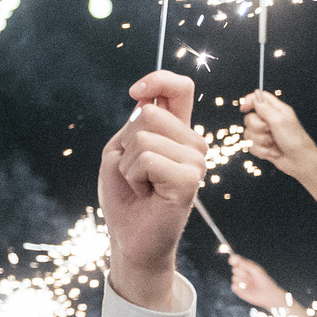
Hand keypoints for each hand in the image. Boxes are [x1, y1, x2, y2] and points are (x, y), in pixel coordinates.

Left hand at [99, 71, 202, 309]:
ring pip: (144, 138)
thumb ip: (134, 124)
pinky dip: (135, 177)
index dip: (159, 80)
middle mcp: (193, 143)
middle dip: (126, 144)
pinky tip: (147, 193)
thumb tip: (144, 100)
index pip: (180, 89)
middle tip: (135, 172)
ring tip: (141, 185)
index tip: (135, 91)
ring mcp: (196, 161)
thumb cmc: (124, 195)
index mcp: (178, 131)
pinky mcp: (190, 181)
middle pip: (148, 113)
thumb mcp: (120, 151)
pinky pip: (149, 160)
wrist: (128, 236)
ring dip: (129, 165)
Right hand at [228, 256, 295, 312]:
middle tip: (248, 275)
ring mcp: (240, 282)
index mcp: (247, 268)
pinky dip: (239, 286)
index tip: (232, 260)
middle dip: (241, 271)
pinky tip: (246, 288)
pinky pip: (233, 286)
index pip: (237, 262)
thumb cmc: (264, 281)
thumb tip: (234, 257)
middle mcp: (243, 275)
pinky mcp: (239, 290)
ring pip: (234, 277)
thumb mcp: (255, 269)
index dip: (234, 260)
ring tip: (250, 283)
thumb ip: (245, 263)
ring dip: (241, 280)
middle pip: (234, 269)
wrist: (267, 294)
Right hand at [237, 89, 316, 171]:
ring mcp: (265, 134)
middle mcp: (270, 121)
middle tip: (269, 131)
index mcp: (277, 110)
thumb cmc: (294, 140)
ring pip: (248, 134)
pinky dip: (261, 151)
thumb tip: (256, 94)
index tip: (244, 109)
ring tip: (273, 144)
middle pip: (250, 117)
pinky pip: (251, 146)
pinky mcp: (262, 146)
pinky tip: (273, 152)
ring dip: (260, 141)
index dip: (249, 101)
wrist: (300, 161)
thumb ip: (265, 108)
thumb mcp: (279, 121)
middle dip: (257, 127)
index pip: (259, 98)